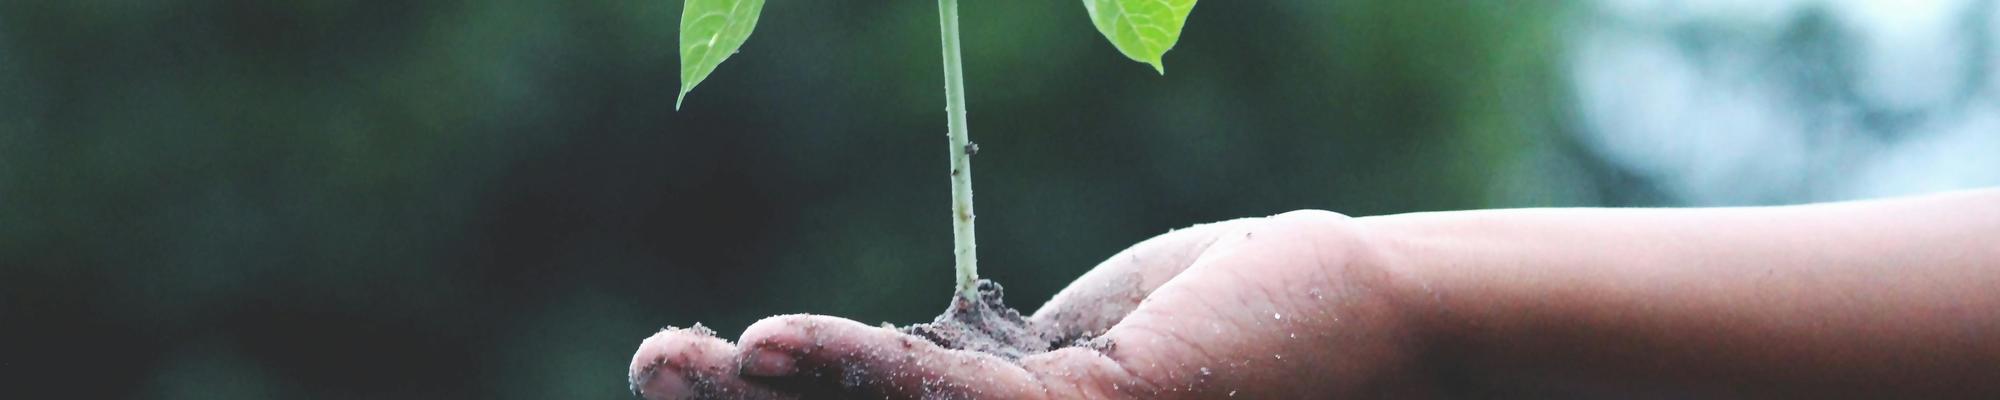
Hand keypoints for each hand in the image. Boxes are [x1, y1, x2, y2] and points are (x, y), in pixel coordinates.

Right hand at [628, 210, 1431, 398]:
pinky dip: (851, 370)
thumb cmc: (1253, 315)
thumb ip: (993, 363)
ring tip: (676, 362)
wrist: (1381, 318)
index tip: (711, 367)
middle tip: (653, 369)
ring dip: (763, 398)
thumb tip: (906, 374)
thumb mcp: (1090, 334)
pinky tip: (769, 344)